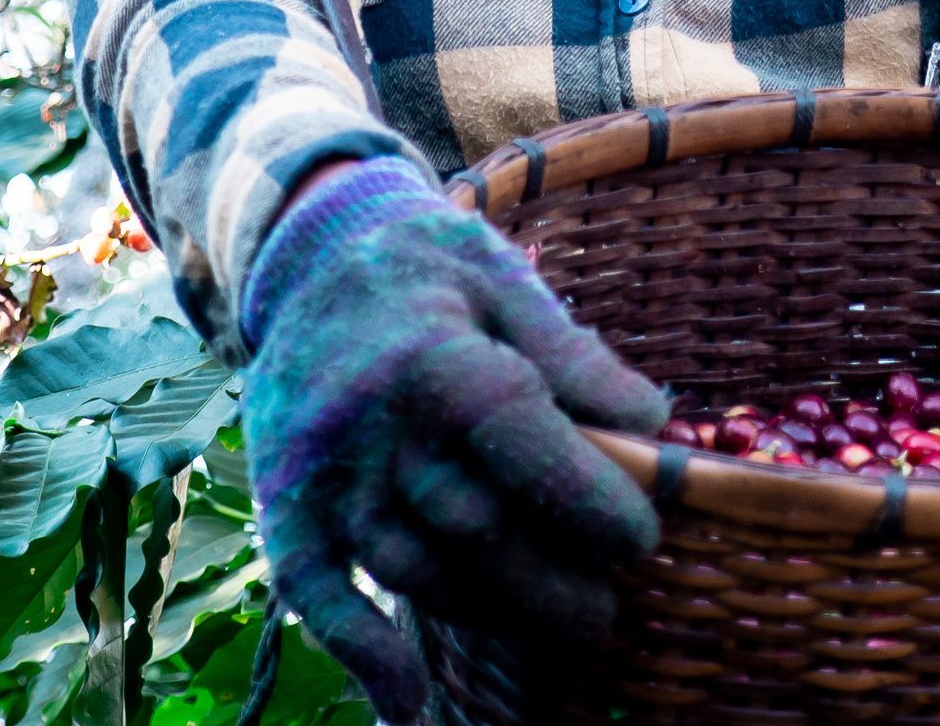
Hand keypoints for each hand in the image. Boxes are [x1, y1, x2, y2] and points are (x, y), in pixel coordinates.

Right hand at [241, 169, 668, 718]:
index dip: (587, 495)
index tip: (644, 537)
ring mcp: (322, 473)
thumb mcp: (502, 275)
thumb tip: (653, 422)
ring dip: (490, 611)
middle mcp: (370, 421)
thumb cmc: (428, 267)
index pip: (519, 436)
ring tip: (563, 628)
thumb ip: (571, 352)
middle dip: (554, 577)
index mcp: (432, 352)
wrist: (306, 258)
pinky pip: (316, 595)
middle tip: (613, 609)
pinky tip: (408, 702)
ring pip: (415, 568)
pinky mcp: (286, 506)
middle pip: (475, 525)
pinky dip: (361, 654)